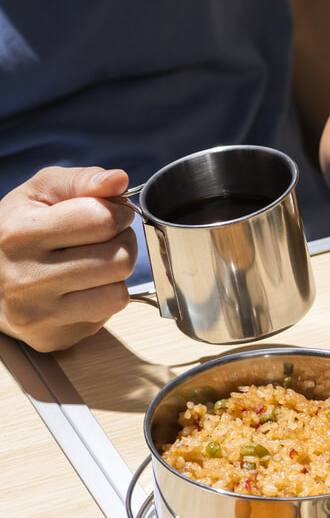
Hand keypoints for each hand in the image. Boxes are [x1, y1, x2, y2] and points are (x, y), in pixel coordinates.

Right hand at [0, 167, 136, 351]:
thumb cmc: (21, 230)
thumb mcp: (42, 193)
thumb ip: (83, 181)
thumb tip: (119, 180)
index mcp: (19, 234)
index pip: (102, 220)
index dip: (117, 213)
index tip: (110, 214)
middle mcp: (24, 278)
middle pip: (118, 258)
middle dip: (122, 243)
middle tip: (103, 241)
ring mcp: (36, 313)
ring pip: (118, 292)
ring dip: (116, 274)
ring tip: (92, 263)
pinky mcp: (51, 337)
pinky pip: (108, 314)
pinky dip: (104, 298)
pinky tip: (81, 289)